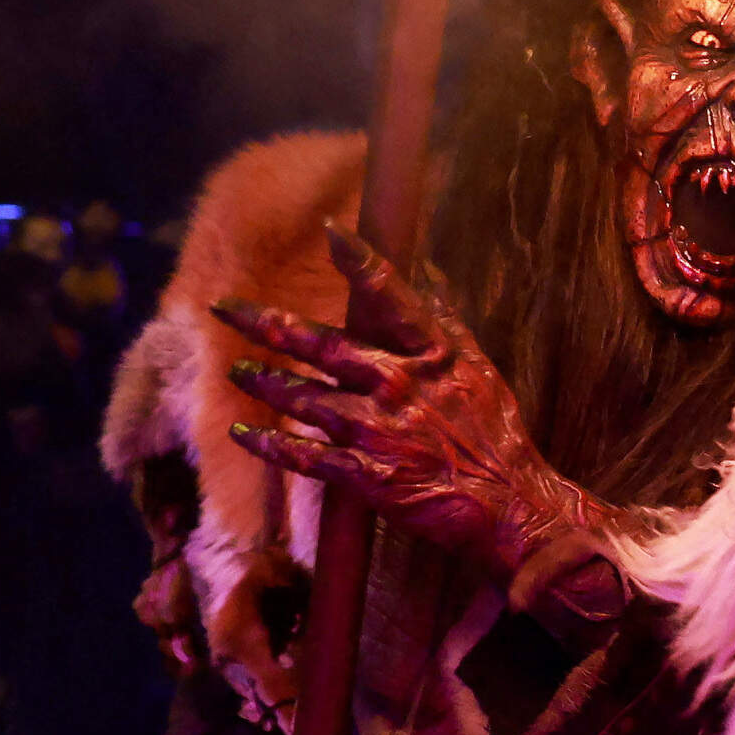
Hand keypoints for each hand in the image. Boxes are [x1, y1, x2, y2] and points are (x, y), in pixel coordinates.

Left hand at [219, 228, 606, 586]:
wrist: (510, 504)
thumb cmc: (496, 437)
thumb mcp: (479, 371)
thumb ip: (445, 325)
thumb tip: (429, 276)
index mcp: (433, 356)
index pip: (392, 296)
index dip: (361, 260)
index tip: (332, 230)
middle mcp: (400, 384)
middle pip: (322, 345)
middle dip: (267, 323)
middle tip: (224, 306)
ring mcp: (379, 429)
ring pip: (303, 397)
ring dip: (263, 382)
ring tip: (236, 370)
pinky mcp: (367, 473)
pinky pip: (304, 455)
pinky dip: (270, 445)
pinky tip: (243, 435)